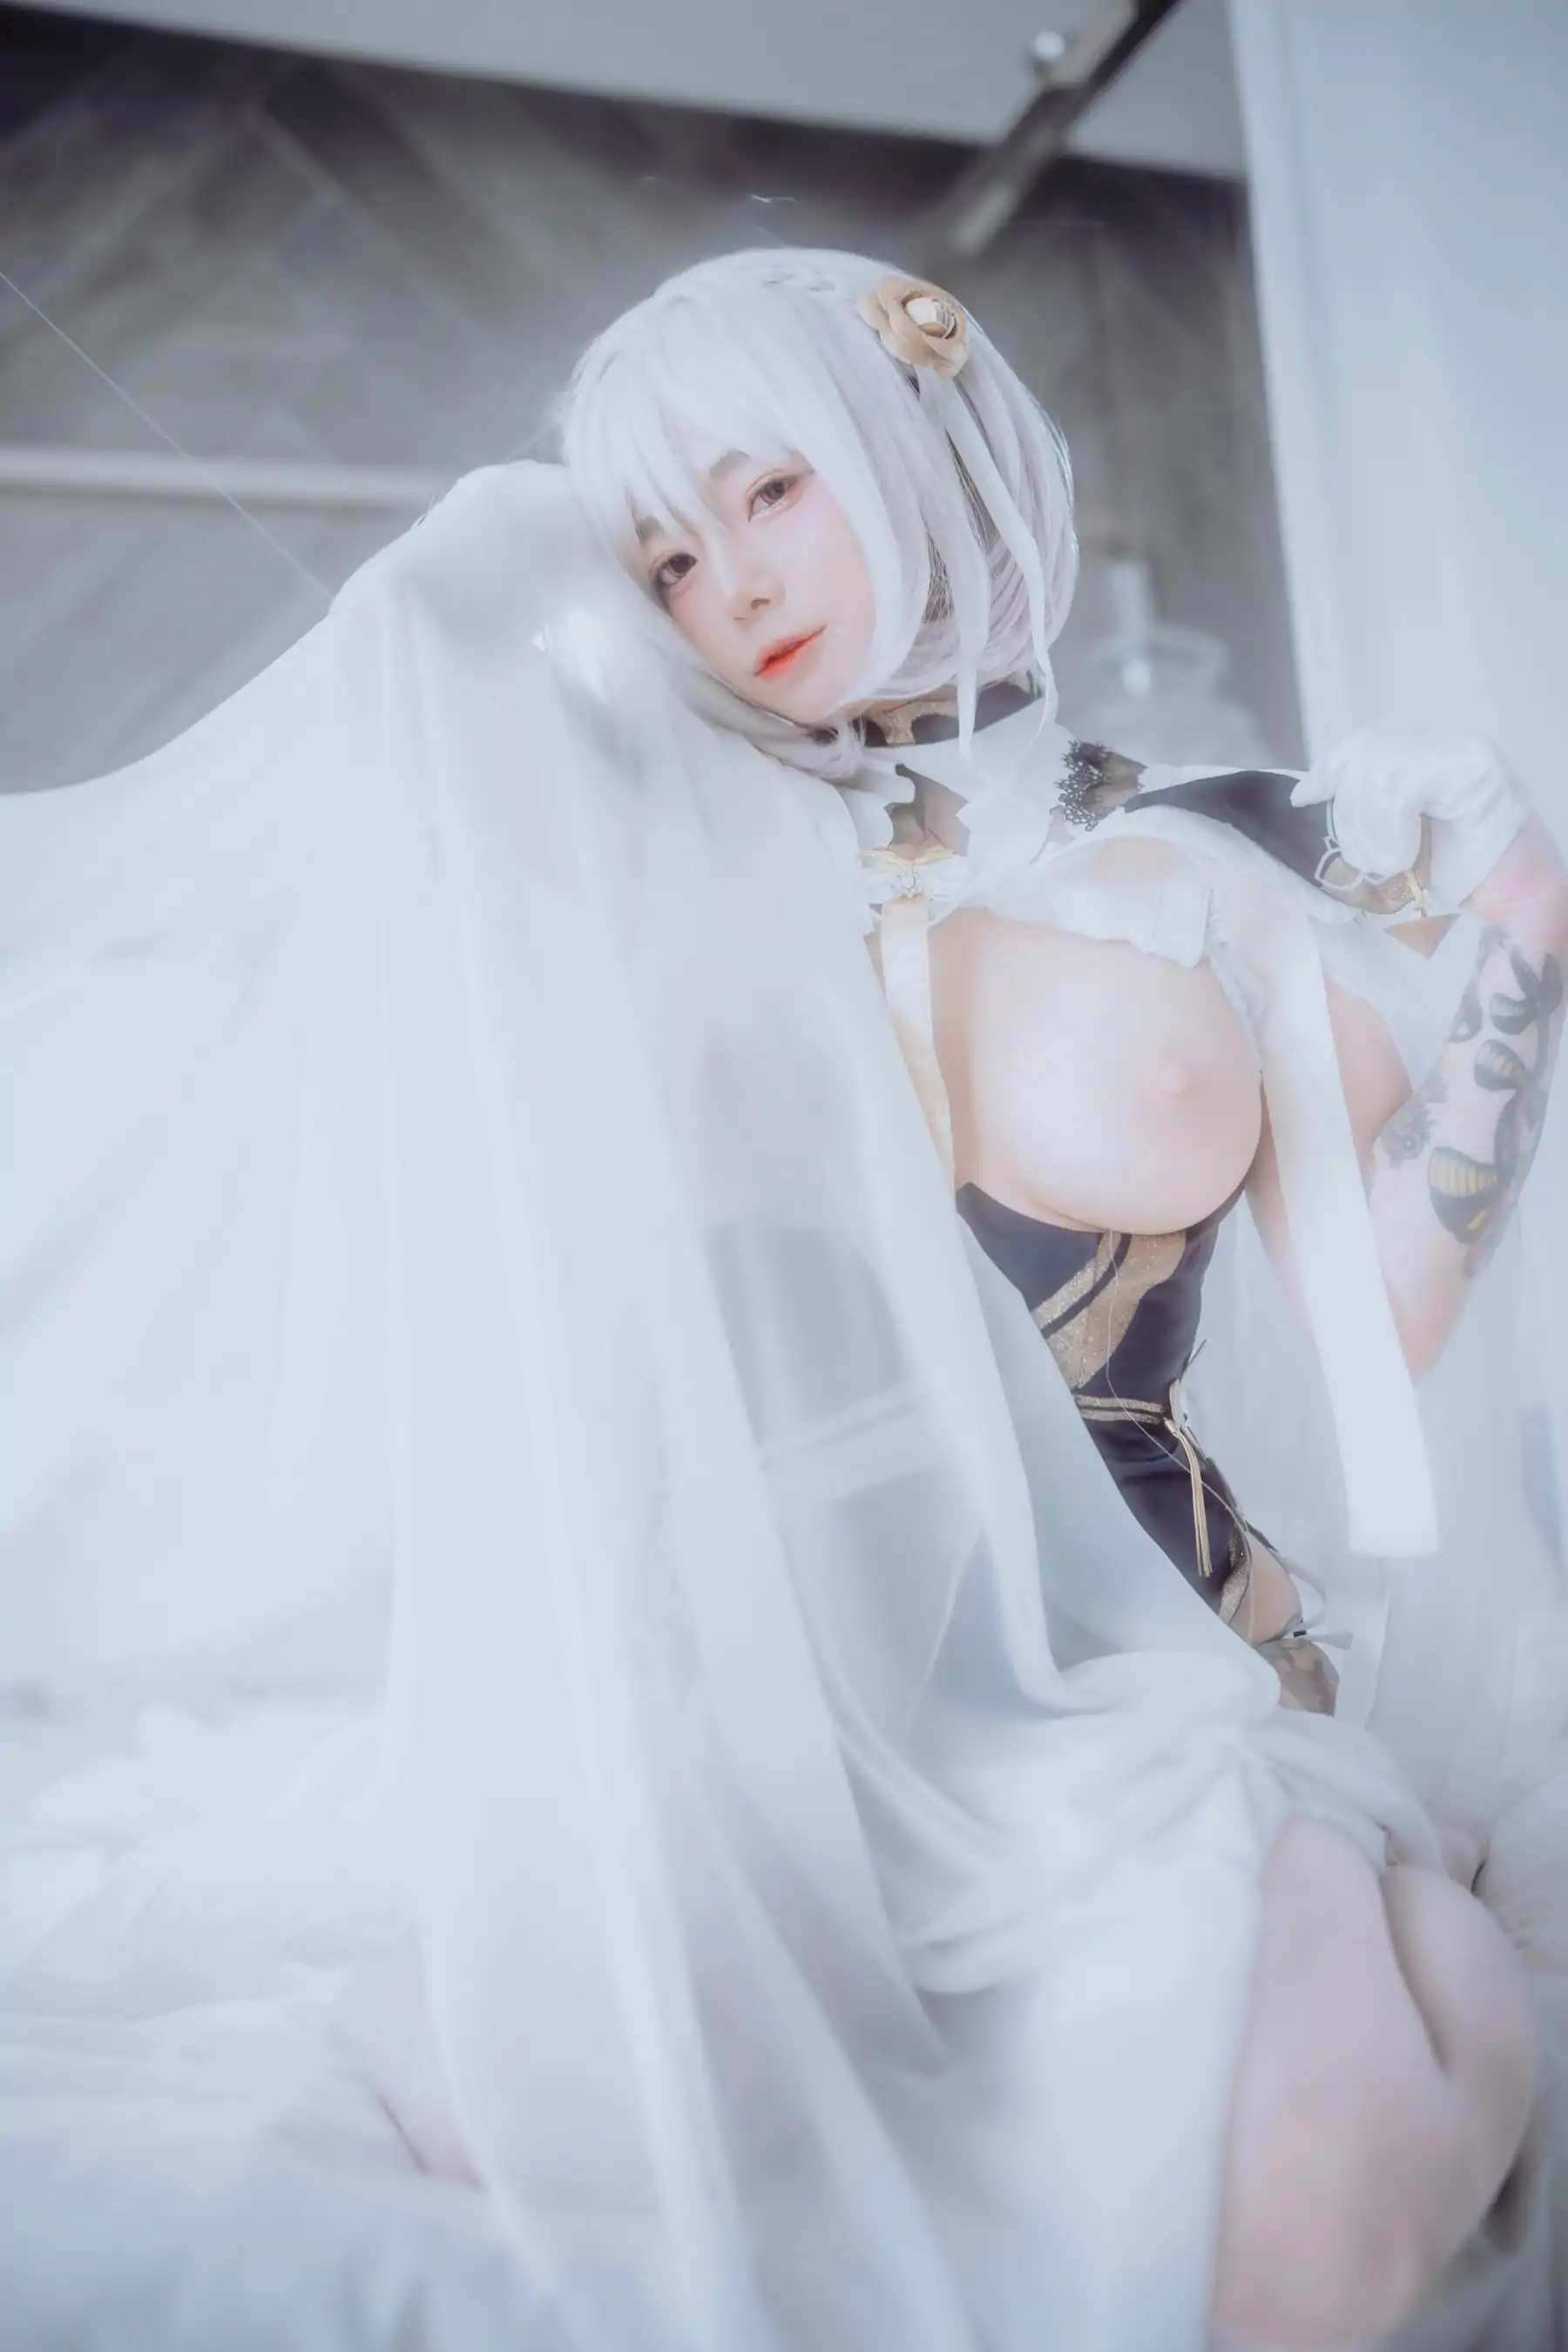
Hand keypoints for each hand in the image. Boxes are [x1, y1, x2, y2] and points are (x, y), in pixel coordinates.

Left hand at [1291, 727, 1529, 912]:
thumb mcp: (1398, 837)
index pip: (1365, 744)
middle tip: (1361, 858)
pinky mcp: (1474, 773)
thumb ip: (1370, 809)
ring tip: (1385, 864)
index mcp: (1430, 755)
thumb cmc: (1458, 876)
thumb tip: (1311, 798)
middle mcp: (1450, 746)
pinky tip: (1403, 856)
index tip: (1305, 799)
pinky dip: (1391, 827)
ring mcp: (1466, 755)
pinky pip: (1404, 788)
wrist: (1521, 899)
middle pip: (1367, 752)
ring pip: (1381, 771)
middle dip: (1350, 808)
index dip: (1329, 769)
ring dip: (1369, 826)